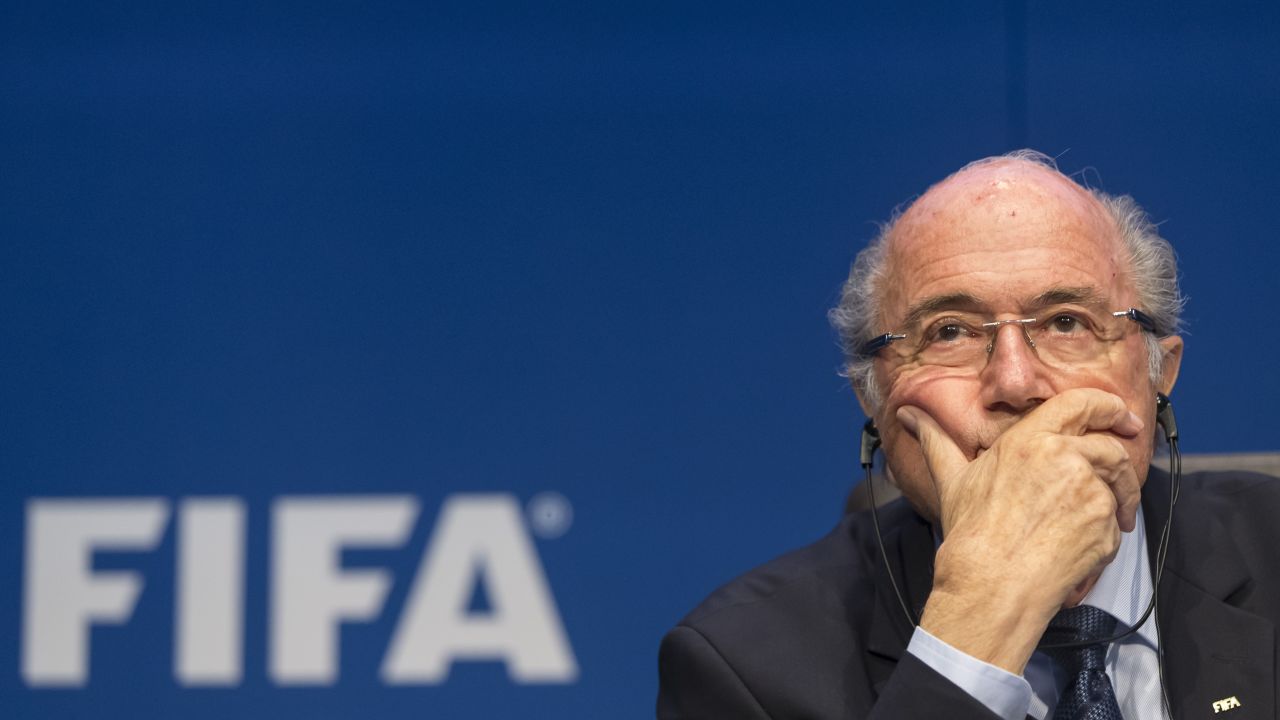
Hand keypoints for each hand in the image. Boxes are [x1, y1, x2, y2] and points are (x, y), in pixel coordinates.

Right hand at [897, 387, 1143, 671]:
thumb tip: (909, 415)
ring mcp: (1089, 493)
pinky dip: (1105, 534)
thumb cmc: (971, 534)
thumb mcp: (952, 479)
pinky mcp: (1105, 526)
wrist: (992, 584)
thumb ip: (936, 440)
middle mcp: (1065, 459)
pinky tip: (1077, 545)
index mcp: (1030, 440)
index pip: (1082, 403)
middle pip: (1111, 448)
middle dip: (1116, 465)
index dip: (1108, 407)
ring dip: (1115, 500)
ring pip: (1118, 486)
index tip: (1120, 417)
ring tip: (1094, 520)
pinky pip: (1116, 524)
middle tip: (1113, 482)